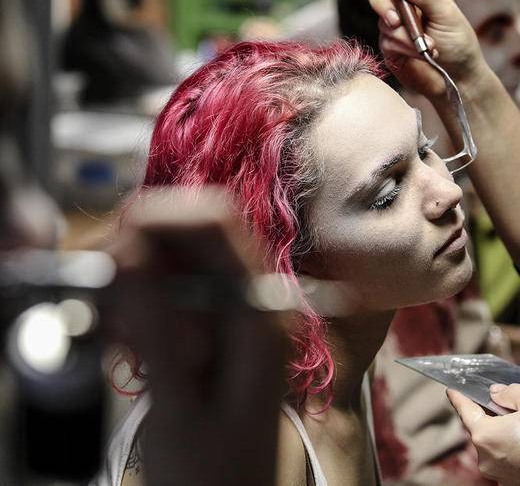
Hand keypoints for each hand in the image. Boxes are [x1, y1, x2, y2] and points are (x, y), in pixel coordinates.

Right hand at [104, 187, 290, 485]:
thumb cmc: (216, 474)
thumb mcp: (182, 409)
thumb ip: (159, 332)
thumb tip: (132, 260)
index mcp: (260, 311)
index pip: (216, 222)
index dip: (159, 216)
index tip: (110, 246)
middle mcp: (253, 300)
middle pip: (188, 235)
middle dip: (135, 254)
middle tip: (102, 299)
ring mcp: (232, 312)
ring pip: (171, 261)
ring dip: (131, 285)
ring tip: (118, 336)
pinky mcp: (210, 327)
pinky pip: (166, 292)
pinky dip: (136, 307)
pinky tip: (128, 344)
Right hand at [362, 0, 487, 97]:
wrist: (459, 76)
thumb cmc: (458, 41)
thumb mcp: (446, 13)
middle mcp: (401, 5)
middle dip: (383, 6)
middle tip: (397, 21)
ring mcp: (394, 27)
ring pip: (383, 22)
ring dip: (405, 36)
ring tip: (429, 44)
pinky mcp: (391, 48)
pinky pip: (388, 43)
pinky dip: (406, 48)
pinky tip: (422, 53)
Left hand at [447, 384, 519, 485]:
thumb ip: (509, 392)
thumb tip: (496, 394)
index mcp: (485, 435)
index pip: (465, 411)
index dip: (458, 398)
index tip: (451, 390)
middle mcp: (486, 459)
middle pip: (483, 429)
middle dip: (493, 414)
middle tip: (510, 402)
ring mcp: (500, 474)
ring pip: (497, 444)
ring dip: (507, 432)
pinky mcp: (514, 483)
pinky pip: (509, 458)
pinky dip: (516, 447)